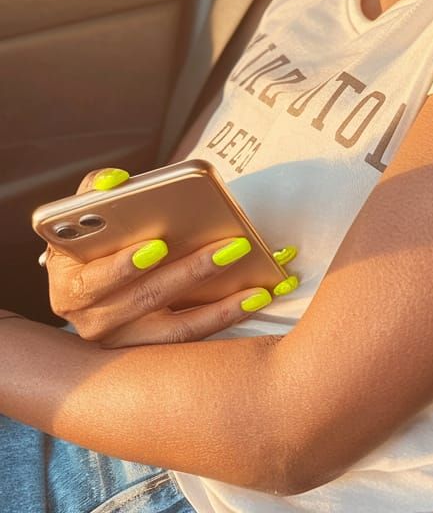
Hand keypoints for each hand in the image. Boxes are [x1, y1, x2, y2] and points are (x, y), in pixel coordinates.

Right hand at [43, 168, 297, 347]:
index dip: (123, 266)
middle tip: (233, 247)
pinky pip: (195, 338)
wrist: (88, 282)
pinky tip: (258, 297)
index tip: (158, 245)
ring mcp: (126, 344)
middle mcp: (93, 324)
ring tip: (259, 285)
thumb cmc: (92, 242)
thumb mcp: (80, 216)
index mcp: (70, 288)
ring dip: (221, 306)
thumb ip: (95, 190)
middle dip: (191, 272)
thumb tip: (115, 182)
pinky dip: (228, 317)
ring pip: (176, 330)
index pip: (95, 281)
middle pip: (146, 300)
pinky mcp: (156, 354)